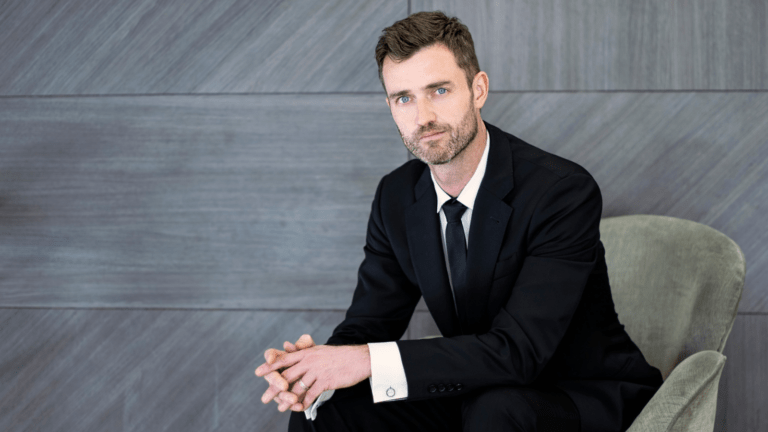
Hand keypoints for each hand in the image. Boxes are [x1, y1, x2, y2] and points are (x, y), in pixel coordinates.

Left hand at [256, 344, 371, 410]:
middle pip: (287, 376)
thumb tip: (292, 350)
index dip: (270, 366)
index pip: (284, 359)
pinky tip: (299, 408)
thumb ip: (306, 354)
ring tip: (280, 408)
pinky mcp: (326, 381)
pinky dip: (304, 403)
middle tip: (265, 398)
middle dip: (274, 389)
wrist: (359, 358)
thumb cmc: (340, 356)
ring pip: (297, 388)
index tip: (258, 372)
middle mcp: (309, 361)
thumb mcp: (321, 351)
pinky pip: (311, 394)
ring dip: (288, 400)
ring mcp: (317, 371)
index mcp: (307, 353)